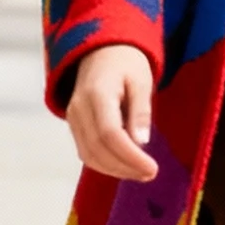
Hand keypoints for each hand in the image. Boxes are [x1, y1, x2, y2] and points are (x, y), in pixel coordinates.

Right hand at [66, 44, 157, 181]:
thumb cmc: (126, 63)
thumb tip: (141, 143)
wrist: (101, 50)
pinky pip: (86, 151)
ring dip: (115, 170)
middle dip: (124, 167)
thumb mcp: (142, 81)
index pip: (109, 134)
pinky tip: (125, 165)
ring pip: (89, 155)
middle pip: (97, 149)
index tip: (152, 169)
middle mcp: (79, 108)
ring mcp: (72, 117)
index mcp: (97, 94)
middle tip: (150, 174)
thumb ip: (141, 111)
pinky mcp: (74, 125)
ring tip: (141, 173)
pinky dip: (105, 164)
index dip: (130, 157)